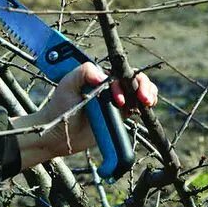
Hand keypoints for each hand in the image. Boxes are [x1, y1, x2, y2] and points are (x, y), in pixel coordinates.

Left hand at [14, 63, 157, 169]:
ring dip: (148, 93)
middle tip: (143, 99)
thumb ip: (83, 72)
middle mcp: (110, 86)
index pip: (120, 72)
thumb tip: (102, 76)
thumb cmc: (60, 107)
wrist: (59, 134)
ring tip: (146, 102)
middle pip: (134, 79)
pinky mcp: (121, 115)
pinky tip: (146, 108)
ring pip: (140, 91)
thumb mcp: (67, 84)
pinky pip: (139, 107)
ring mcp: (116, 101)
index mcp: (99, 76)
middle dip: (143, 86)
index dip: (127, 80)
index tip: (119, 97)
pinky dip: (147, 105)